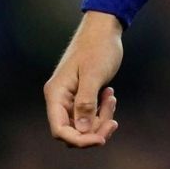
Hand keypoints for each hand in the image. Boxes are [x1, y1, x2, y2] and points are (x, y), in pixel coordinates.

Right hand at [44, 11, 124, 146]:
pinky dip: (102, 111)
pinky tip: (110, 95)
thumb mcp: (93, 75)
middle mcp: (60, 99)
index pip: (59, 130)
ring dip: (101, 119)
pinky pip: (90, 115)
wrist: (104, 28)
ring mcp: (71, 98)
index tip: (100, 139)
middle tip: (113, 121)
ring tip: (112, 97)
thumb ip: (86, 103)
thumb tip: (81, 131)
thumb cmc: (98, 47)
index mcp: (56, 94)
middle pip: (73, 131)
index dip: (79, 140)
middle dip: (94, 130)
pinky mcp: (82, 95)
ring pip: (83, 125)